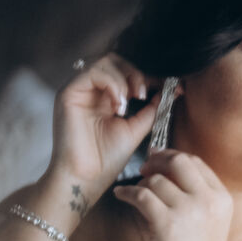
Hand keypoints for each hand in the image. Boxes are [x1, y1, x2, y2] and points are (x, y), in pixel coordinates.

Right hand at [49, 55, 159, 209]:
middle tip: (145, 94)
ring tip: (132, 100)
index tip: (173, 86)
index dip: (149, 76)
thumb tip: (169, 92)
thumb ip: (149, 110)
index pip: (127, 73)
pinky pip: (93, 73)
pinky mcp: (67, 93)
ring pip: (105, 61)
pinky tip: (119, 106)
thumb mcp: (135, 130)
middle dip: (136, 73)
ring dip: (125, 78)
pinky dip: (113, 84)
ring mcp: (77, 90)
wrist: (85, 180)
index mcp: (103, 98)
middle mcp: (89, 90)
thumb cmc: (105, 161)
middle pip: (115, 60)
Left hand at [111, 148, 233, 240]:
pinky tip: (121, 195)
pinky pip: (141, 195)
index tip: (160, 158)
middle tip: (146, 166)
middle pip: (179, 161)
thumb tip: (167, 171)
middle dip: (159, 160)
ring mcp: (188, 211)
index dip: (174, 156)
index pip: (197, 163)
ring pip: (157, 179)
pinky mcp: (166, 223)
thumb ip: (197, 196)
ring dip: (142, 182)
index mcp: (222, 198)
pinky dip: (127, 192)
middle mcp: (208, 200)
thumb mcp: (210, 223)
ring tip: (135, 190)